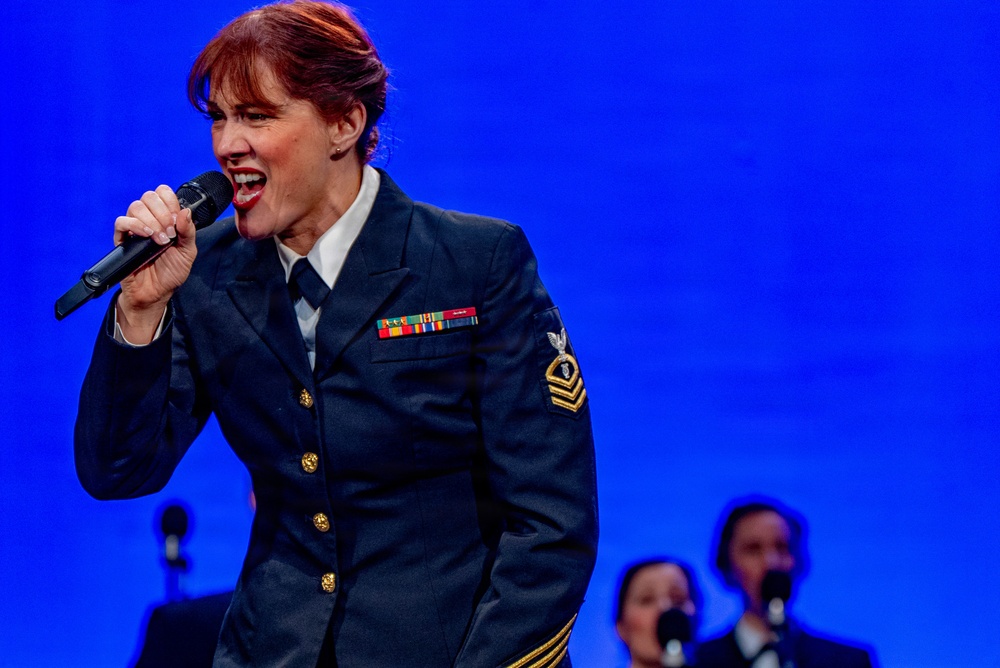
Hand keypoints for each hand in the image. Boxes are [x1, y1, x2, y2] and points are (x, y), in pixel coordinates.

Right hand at [114, 185, 197, 342]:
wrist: (157, 293)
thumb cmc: (172, 272)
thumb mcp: (188, 252)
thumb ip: (188, 232)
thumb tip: (185, 211)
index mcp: (165, 218)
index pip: (163, 193)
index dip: (170, 201)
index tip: (177, 220)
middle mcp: (149, 219)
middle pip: (149, 197)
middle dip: (163, 213)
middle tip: (170, 233)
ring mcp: (134, 228)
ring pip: (136, 207)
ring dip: (151, 221)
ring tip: (161, 240)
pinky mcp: (122, 240)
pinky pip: (121, 222)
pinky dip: (135, 225)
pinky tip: (147, 235)